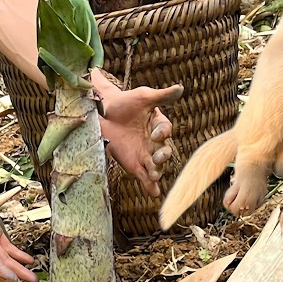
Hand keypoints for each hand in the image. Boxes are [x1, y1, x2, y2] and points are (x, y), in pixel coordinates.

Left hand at [91, 69, 183, 196]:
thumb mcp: (142, 97)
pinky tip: (154, 193)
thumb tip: (180, 88)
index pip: (165, 129)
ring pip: (156, 165)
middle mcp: (154, 141)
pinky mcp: (135, 165)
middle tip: (158, 158)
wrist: (102, 114)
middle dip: (162, 155)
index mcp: (158, 124)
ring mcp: (145, 154)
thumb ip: (162, 96)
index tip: (156, 134)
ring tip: (154, 175)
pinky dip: (150, 185)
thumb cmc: (124, 103)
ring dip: (157, 170)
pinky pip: (144, 176)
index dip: (162, 132)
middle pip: (163, 150)